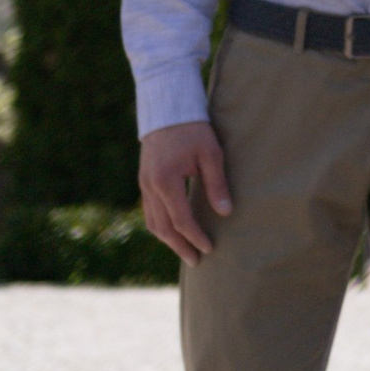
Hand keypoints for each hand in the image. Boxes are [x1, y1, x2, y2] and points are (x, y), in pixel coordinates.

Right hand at [139, 117, 232, 261]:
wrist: (167, 109)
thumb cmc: (193, 129)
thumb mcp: (210, 153)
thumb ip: (217, 184)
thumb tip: (226, 213)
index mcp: (166, 181)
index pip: (181, 219)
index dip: (195, 237)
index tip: (210, 249)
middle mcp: (150, 187)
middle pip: (163, 228)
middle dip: (180, 246)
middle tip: (196, 261)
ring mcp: (144, 185)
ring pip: (153, 222)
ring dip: (169, 240)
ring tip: (186, 250)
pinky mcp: (144, 181)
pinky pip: (150, 212)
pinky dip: (162, 226)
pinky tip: (174, 231)